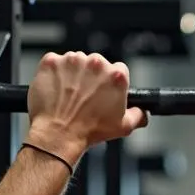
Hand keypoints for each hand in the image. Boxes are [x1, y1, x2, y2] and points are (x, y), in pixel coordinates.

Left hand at [26, 51, 148, 164]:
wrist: (60, 133)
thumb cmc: (90, 130)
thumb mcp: (125, 127)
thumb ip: (139, 114)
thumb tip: (142, 111)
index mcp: (116, 75)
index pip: (119, 69)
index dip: (112, 81)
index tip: (105, 90)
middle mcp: (95, 63)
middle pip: (96, 63)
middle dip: (92, 77)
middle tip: (86, 96)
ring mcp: (72, 61)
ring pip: (76, 62)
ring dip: (74, 74)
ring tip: (71, 95)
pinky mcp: (52, 62)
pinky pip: (55, 62)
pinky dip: (56, 73)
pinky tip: (58, 90)